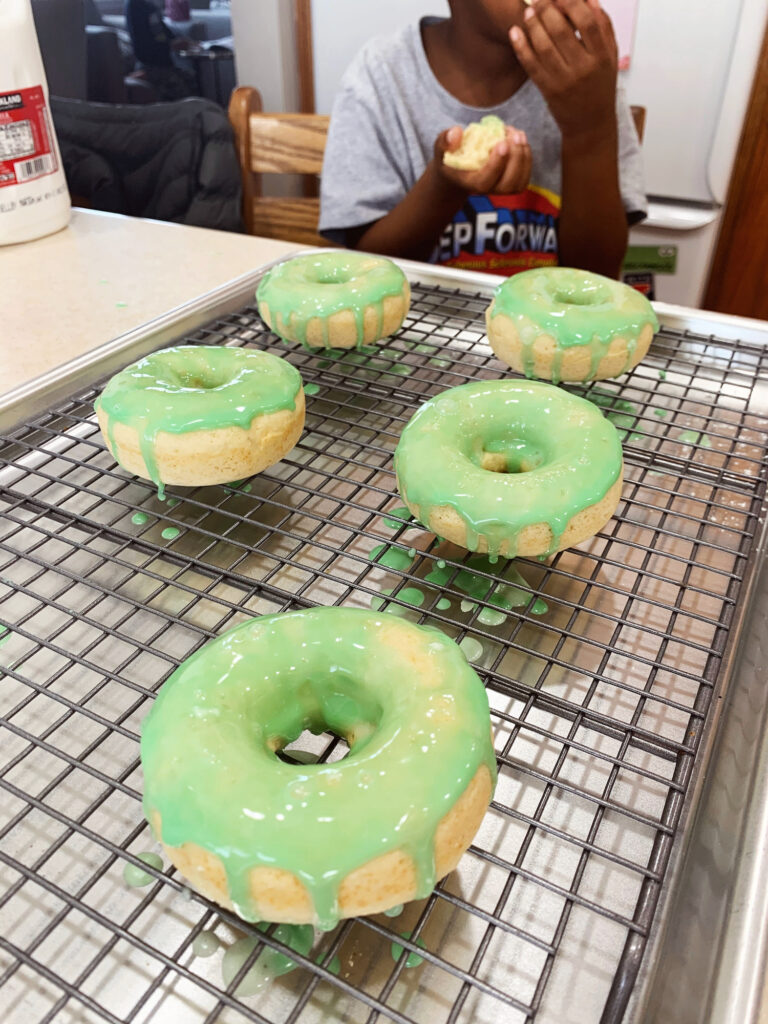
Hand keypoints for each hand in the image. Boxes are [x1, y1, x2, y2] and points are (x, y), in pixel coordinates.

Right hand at [434, 125, 532, 194]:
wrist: (459, 172)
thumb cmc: (450, 157)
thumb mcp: (441, 147)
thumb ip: (445, 140)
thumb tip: (457, 133)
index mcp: (469, 183)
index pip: (485, 181)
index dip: (496, 164)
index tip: (502, 143)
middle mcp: (487, 190)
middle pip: (507, 183)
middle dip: (515, 158)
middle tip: (515, 135)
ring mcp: (500, 189)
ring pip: (519, 181)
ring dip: (523, 156)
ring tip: (517, 134)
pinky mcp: (511, 184)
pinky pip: (525, 176)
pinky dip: (527, 157)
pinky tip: (520, 140)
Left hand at [510, 0, 617, 142]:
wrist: (590, 123)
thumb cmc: (600, 85)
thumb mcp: (610, 57)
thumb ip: (604, 27)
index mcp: (602, 57)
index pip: (587, 22)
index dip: (572, 3)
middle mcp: (583, 68)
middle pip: (561, 30)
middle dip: (548, 9)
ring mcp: (564, 81)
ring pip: (544, 46)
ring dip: (533, 25)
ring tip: (529, 11)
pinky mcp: (547, 91)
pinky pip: (531, 65)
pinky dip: (521, 47)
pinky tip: (515, 31)